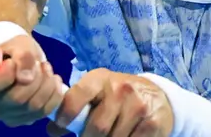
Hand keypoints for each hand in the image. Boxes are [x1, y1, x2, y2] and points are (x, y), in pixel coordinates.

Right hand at [0, 34, 63, 127]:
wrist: (18, 59)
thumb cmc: (11, 50)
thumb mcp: (17, 44)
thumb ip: (21, 56)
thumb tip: (26, 78)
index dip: (6, 74)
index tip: (14, 61)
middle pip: (16, 99)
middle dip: (35, 77)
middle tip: (39, 63)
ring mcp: (5, 115)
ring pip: (33, 106)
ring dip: (47, 83)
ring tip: (46, 68)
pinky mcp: (23, 119)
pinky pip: (45, 111)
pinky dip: (54, 94)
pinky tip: (53, 80)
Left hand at [48, 68, 172, 136]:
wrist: (157, 96)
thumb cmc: (118, 96)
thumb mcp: (97, 94)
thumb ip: (76, 108)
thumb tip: (52, 130)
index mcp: (100, 79)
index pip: (77, 96)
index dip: (66, 114)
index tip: (62, 124)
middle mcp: (120, 89)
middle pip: (96, 127)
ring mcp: (138, 106)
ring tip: (108, 135)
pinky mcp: (152, 123)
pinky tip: (124, 136)